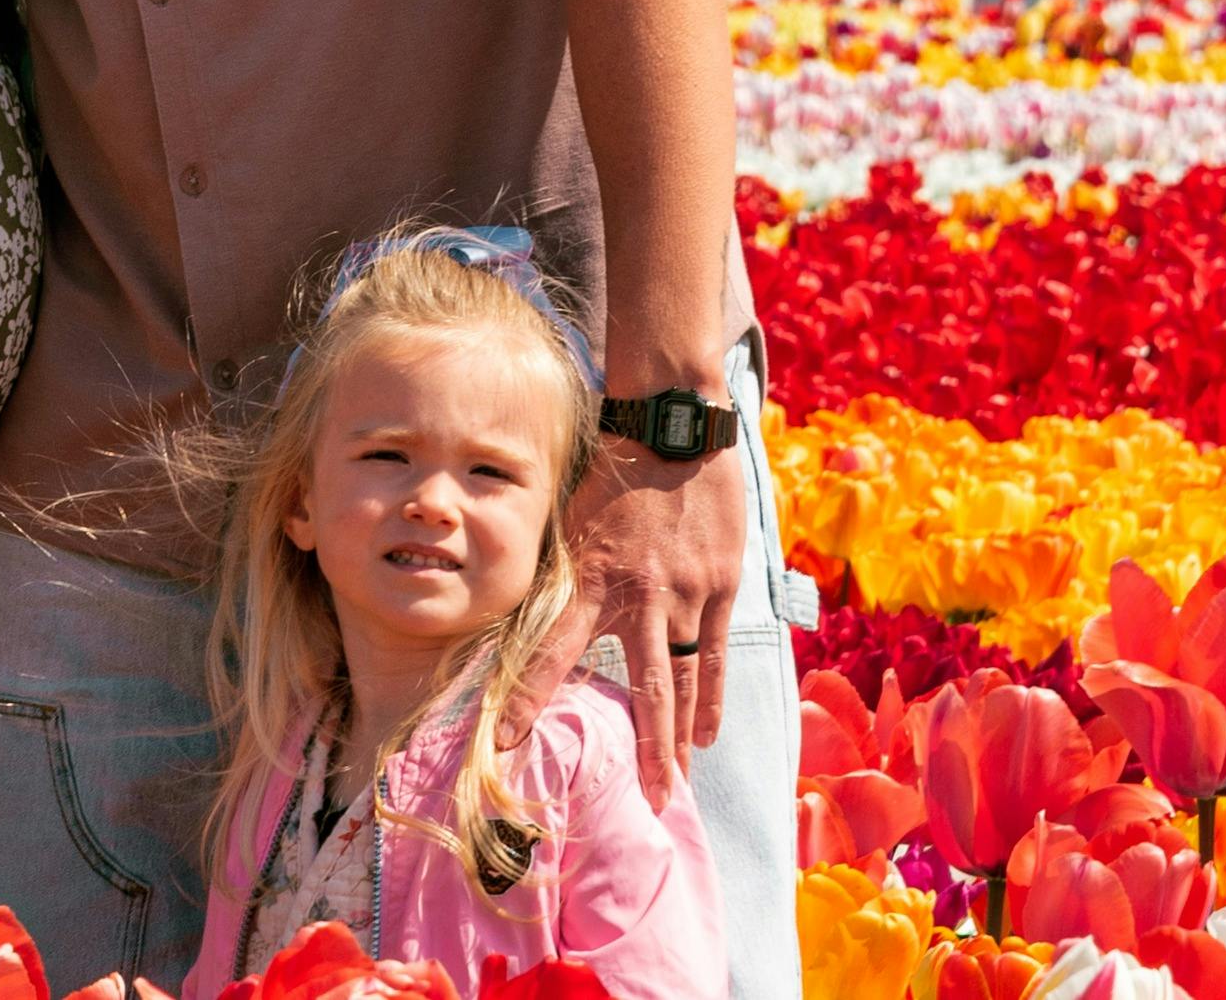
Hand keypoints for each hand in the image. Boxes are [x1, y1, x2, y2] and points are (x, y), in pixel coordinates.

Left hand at [505, 434, 746, 809]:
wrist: (674, 421)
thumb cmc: (613, 464)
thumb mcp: (573, 516)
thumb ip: (562, 568)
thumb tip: (533, 610)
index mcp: (590, 576)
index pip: (552, 652)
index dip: (527, 700)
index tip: (504, 743)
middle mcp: (639, 594)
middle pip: (644, 689)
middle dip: (646, 751)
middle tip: (648, 803)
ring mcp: (687, 593)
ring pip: (688, 680)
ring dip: (683, 738)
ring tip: (678, 783)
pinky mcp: (721, 583)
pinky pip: (719, 652)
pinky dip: (714, 696)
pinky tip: (708, 732)